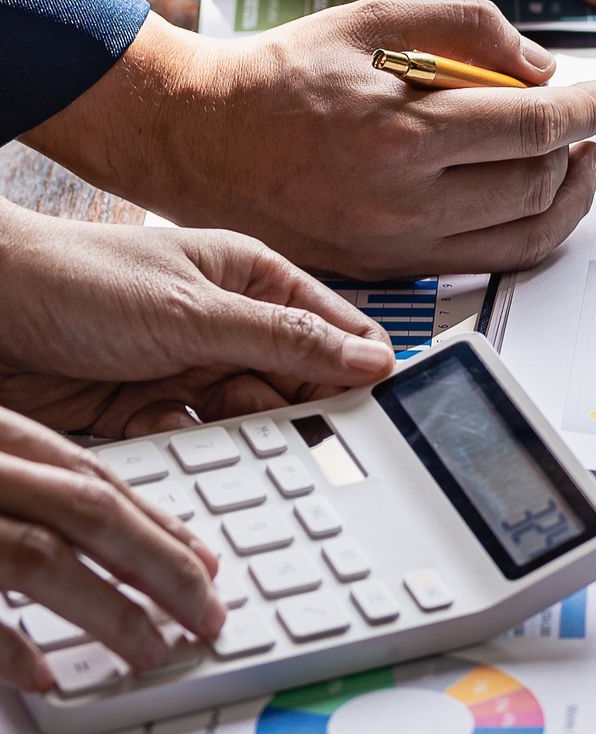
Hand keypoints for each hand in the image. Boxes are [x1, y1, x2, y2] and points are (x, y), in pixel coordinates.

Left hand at [0, 205, 392, 436]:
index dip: (359, 368)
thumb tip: (369, 358)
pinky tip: (184, 450)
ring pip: (243, 421)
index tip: (383, 413)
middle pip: (293, 384)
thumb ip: (284, 340)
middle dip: (298, 415)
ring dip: (243, 438)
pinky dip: (189, 453)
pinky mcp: (143, 409)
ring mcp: (184, 369)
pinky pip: (190, 443)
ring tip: (242, 447)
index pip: (331, 329)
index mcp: (249, 279)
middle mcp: (224, 324)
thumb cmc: (76, 281)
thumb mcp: (195, 313)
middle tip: (310, 445)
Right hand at [0, 406, 224, 692]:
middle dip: (161, 567)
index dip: (159, 523)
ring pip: (42, 557)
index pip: (93, 478)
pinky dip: (9, 646)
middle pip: (89, 513)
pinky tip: (45, 676)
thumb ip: (25, 483)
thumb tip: (90, 527)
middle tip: (206, 615)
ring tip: (151, 651)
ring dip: (108, 610)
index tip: (206, 563)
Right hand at [26, 0, 595, 280]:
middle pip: (539, 182)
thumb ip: (470, 29)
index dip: (587, 107)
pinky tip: (535, 197)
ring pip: (526, 234)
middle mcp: (405, 201)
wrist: (203, 139)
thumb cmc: (285, 74)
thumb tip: (544, 68)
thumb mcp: (374, 19)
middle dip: (579, 146)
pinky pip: (489, 262)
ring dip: (568, 195)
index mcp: (403, 130)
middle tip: (587, 119)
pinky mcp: (391, 270)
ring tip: (574, 160)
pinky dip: (530, 232)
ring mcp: (399, 245)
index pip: (536, 126)